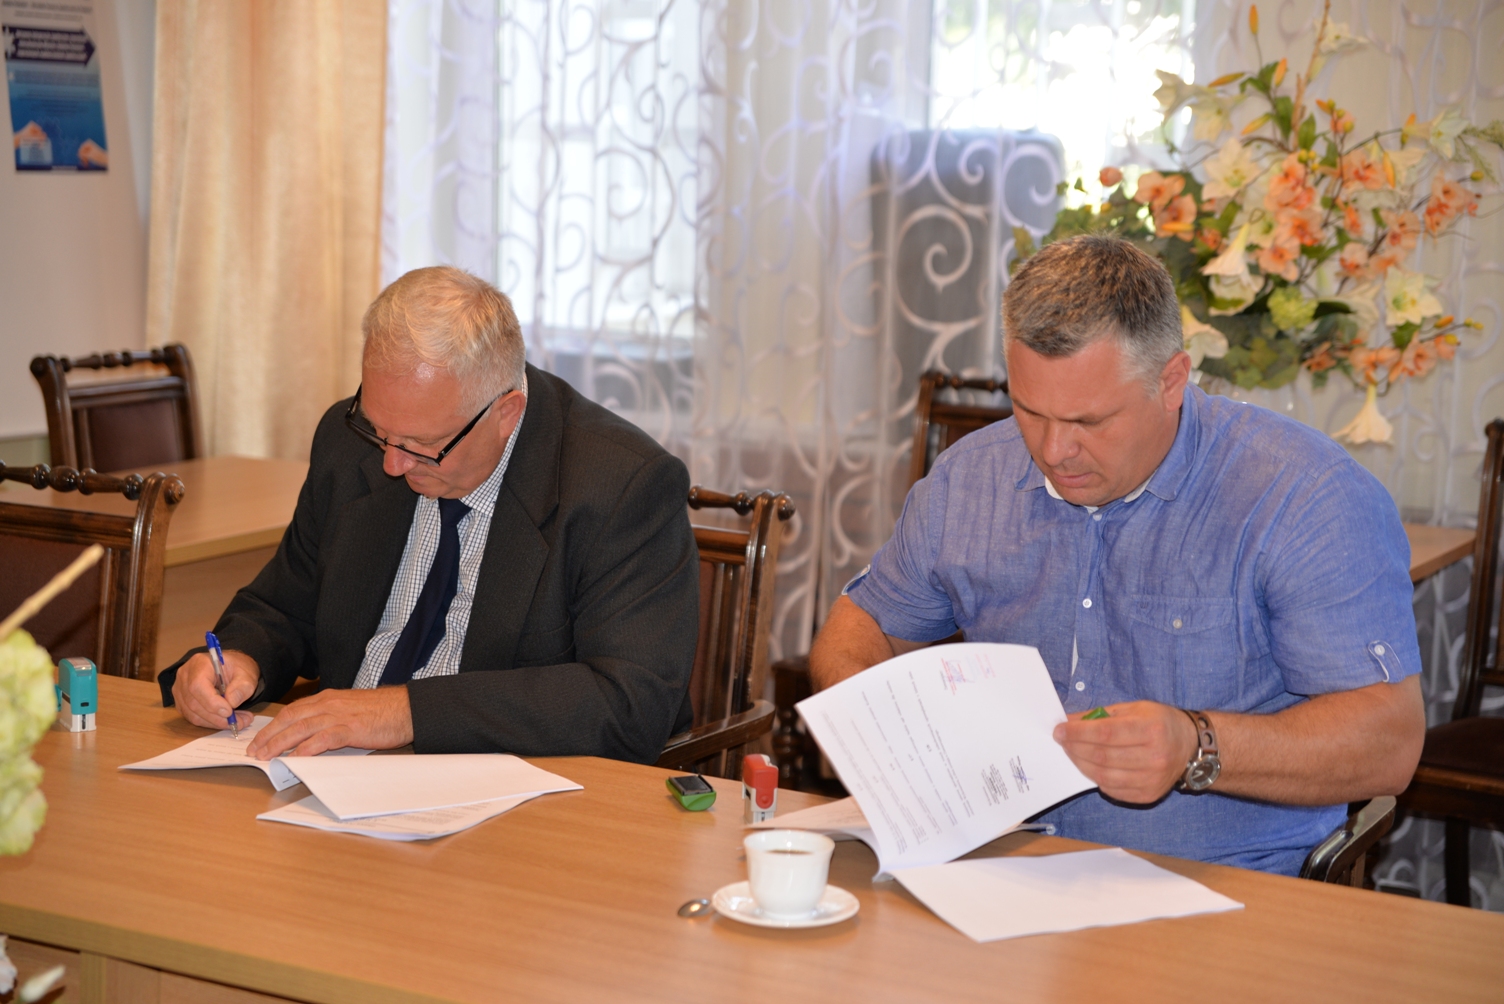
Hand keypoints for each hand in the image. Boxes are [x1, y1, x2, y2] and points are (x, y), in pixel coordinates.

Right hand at [172, 650, 259, 730]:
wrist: (229, 669)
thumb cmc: (236, 669)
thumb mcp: (247, 674)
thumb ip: (242, 687)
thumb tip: (231, 702)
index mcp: (199, 663)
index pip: (197, 686)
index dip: (212, 702)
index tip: (229, 712)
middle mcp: (185, 676)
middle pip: (194, 703)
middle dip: (217, 717)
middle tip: (240, 722)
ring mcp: (180, 690)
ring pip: (193, 714)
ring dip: (216, 722)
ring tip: (238, 722)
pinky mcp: (182, 702)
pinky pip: (193, 718)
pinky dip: (211, 723)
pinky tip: (226, 721)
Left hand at [246, 687, 413, 759]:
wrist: (406, 708)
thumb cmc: (382, 712)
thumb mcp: (350, 709)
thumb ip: (331, 718)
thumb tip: (311, 737)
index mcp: (328, 698)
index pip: (293, 710)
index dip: (274, 726)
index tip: (260, 739)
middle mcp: (329, 704)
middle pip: (290, 718)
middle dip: (269, 735)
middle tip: (255, 751)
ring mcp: (339, 715)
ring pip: (301, 728)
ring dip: (280, 743)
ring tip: (267, 756)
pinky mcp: (350, 728)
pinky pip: (323, 739)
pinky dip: (306, 749)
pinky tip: (295, 759)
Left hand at [1052, 701, 1198, 804]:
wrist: (1190, 747)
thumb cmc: (1160, 723)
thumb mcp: (1134, 709)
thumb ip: (1101, 715)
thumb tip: (1069, 721)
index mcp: (1151, 729)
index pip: (1106, 733)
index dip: (1078, 733)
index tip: (1060, 730)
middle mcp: (1155, 757)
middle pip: (1102, 756)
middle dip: (1075, 748)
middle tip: (1062, 741)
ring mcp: (1152, 779)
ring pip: (1104, 776)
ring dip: (1081, 764)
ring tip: (1072, 753)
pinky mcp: (1148, 795)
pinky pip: (1112, 790)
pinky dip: (1096, 778)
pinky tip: (1090, 766)